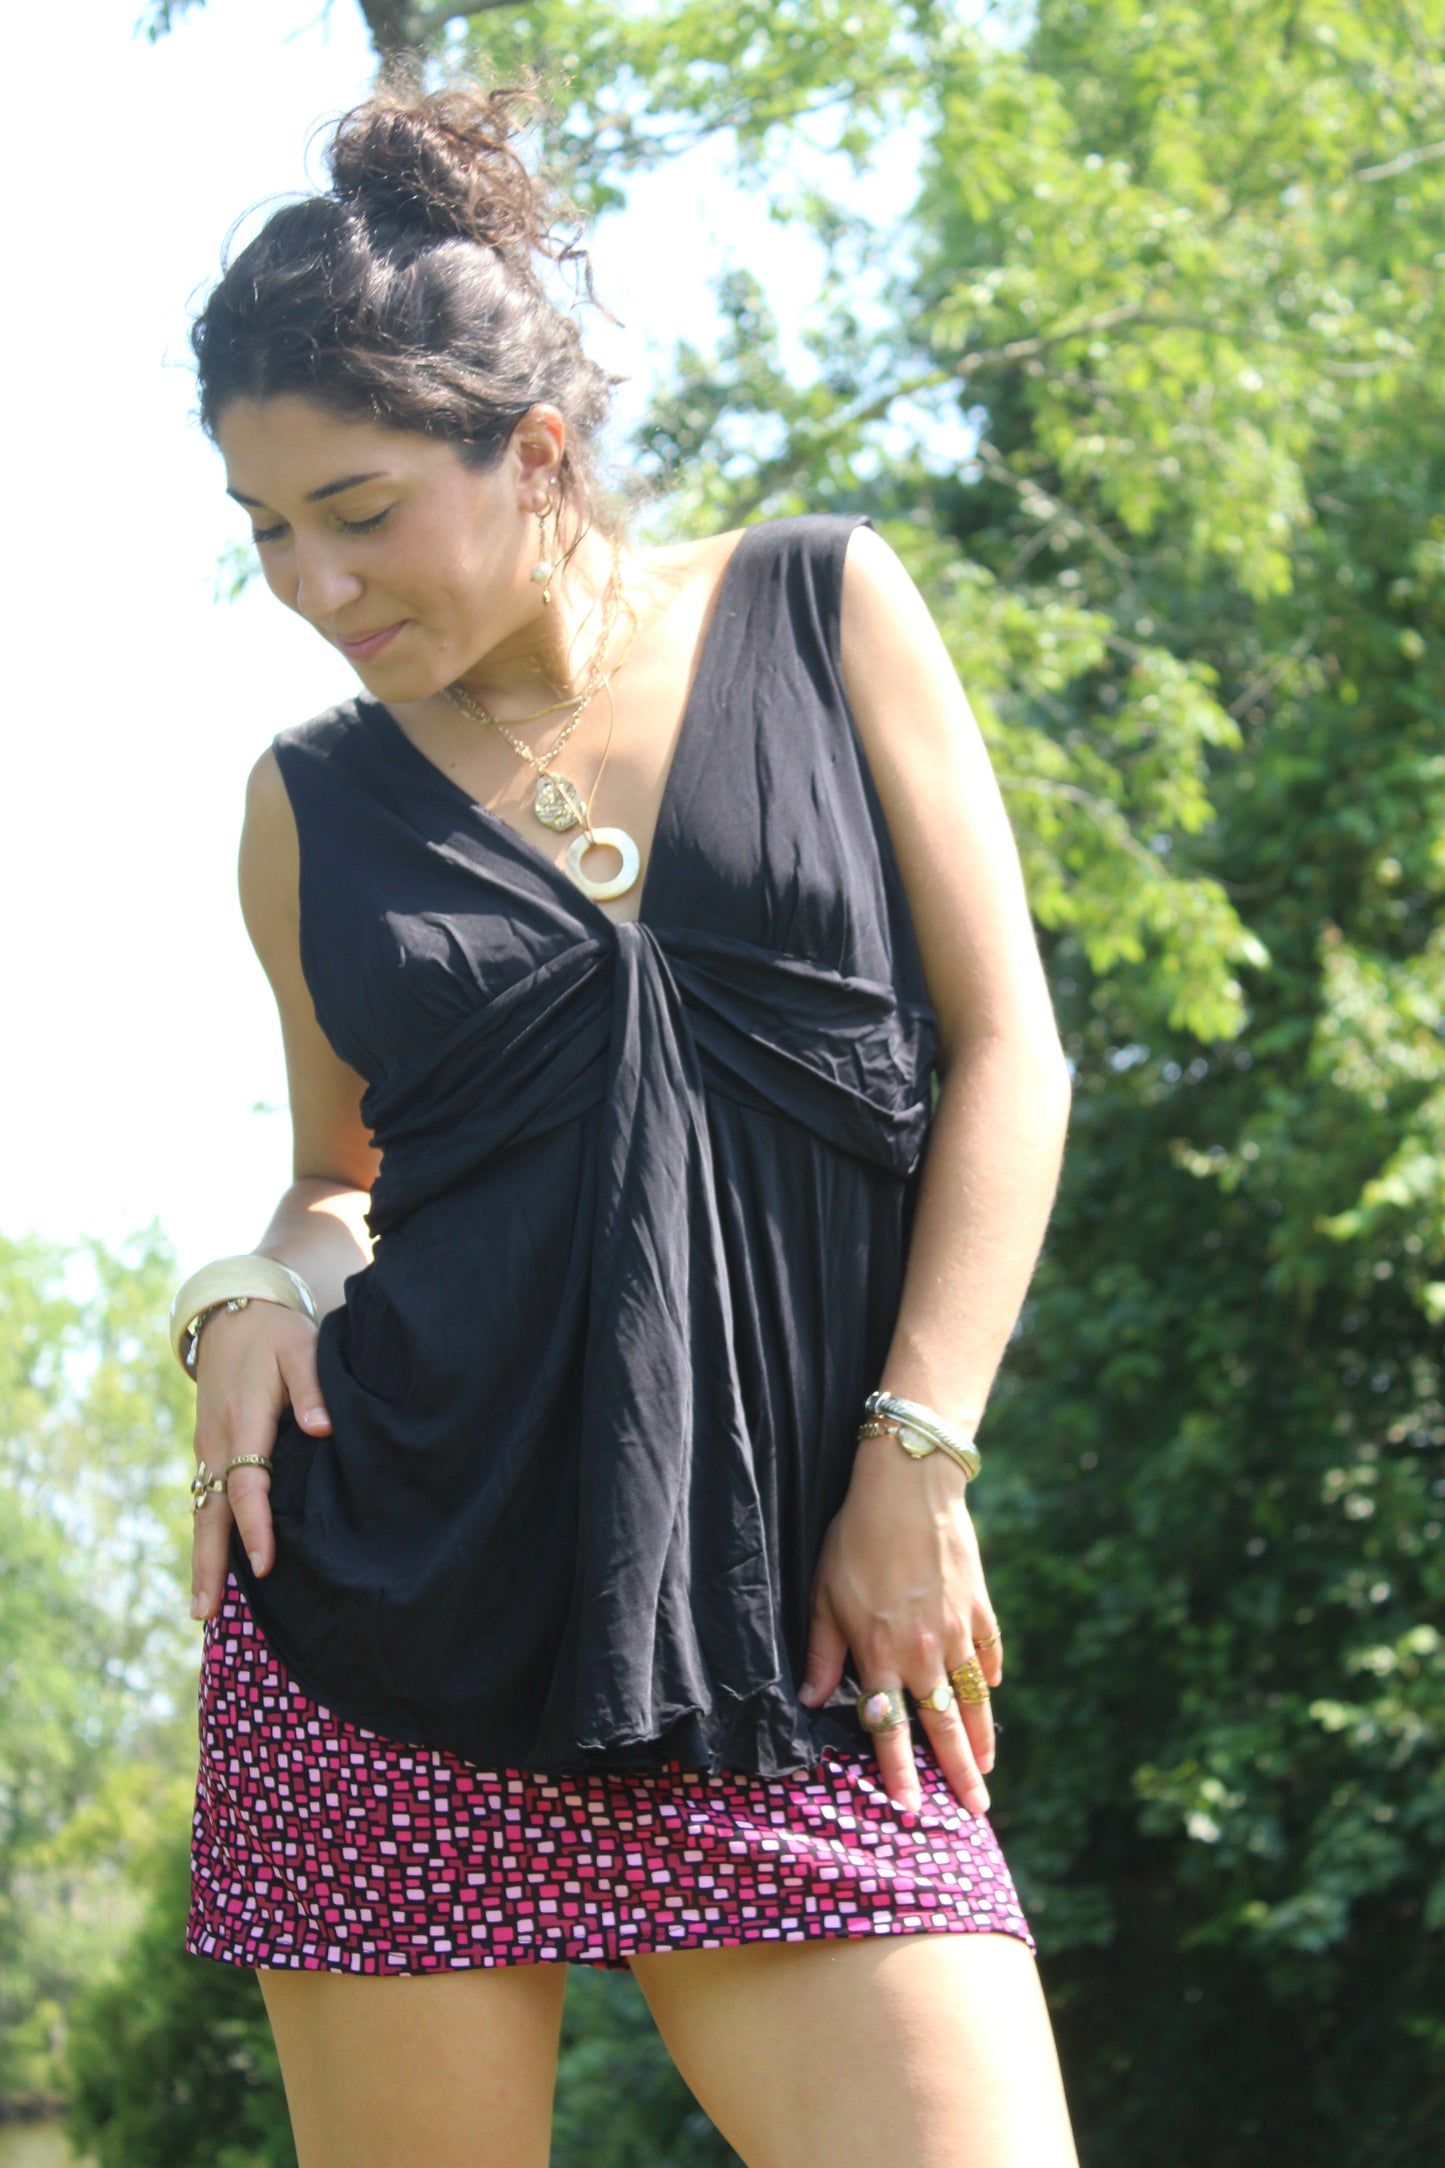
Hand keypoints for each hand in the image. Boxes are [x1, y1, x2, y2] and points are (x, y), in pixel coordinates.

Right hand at [189, 1300, 330, 1623]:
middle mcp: (217, 1441)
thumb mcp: (301, 1347)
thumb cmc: (277, 1333)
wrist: (233, 1312)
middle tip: (204, 1614)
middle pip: (210, 1512)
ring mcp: (208, 1448)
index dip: (256, 1524)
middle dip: (209, 1563)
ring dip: (203, 1557)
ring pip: (203, 1511)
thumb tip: (321, 1428)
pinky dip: (207, 1535)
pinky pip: (206, 1500)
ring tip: (203, 1609)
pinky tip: (214, 1569)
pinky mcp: (209, 1450)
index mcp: (242, 1420)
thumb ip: (312, 1387)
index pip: (248, 1483)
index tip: (265, 1563)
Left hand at [797, 1437, 1001, 1814]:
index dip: (899, 1773)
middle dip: (958, 1772)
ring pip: (973, 1696)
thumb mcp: (825, 1595)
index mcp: (881, 1655)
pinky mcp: (979, 1605)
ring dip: (980, 1736)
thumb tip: (810, 1701)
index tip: (912, 1810)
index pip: (889, 1729)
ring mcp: (957, 1630)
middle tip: (975, 1810)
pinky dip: (990, 1674)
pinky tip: (991, 1691)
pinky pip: (989, 1650)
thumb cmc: (855, 1538)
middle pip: (942, 1725)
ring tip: (987, 1767)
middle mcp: (923, 1652)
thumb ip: (823, 1653)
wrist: (908, 1486)